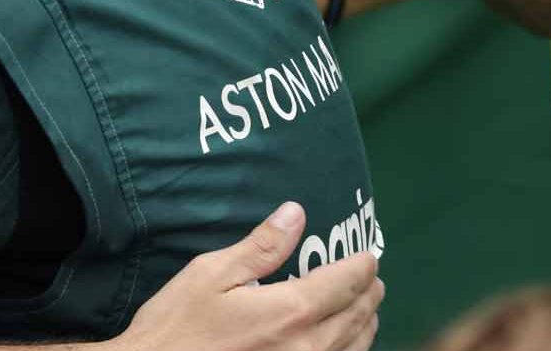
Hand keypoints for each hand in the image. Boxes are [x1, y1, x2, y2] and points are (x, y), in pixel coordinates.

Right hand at [106, 203, 380, 350]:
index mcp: (289, 311)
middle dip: (369, 292)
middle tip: (372, 277)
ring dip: (366, 322)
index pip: (345, 282)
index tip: (369, 255)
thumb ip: (260, 247)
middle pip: (357, 315)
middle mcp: (308, 346)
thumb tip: (296, 214)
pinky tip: (344, 341)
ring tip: (366, 307)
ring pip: (355, 346)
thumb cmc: (178, 324)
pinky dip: (351, 348)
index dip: (362, 266)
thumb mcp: (210, 274)